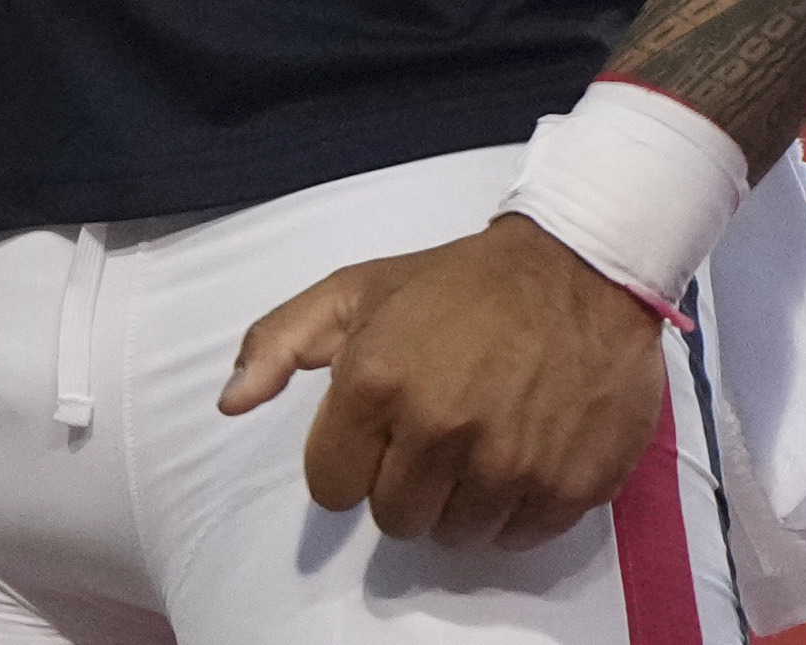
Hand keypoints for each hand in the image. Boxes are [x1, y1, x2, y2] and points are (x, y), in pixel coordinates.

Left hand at [218, 216, 664, 552]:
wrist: (576, 270)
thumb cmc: (455, 282)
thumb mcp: (354, 289)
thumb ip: (277, 343)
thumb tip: (229, 403)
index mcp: (376, 384)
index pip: (331, 488)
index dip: (348, 462)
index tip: (374, 434)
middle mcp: (440, 431)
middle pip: (394, 519)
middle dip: (402, 484)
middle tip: (430, 437)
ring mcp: (510, 465)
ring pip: (456, 535)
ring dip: (459, 500)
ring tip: (477, 442)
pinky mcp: (569, 486)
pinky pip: (518, 537)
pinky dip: (514, 508)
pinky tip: (520, 454)